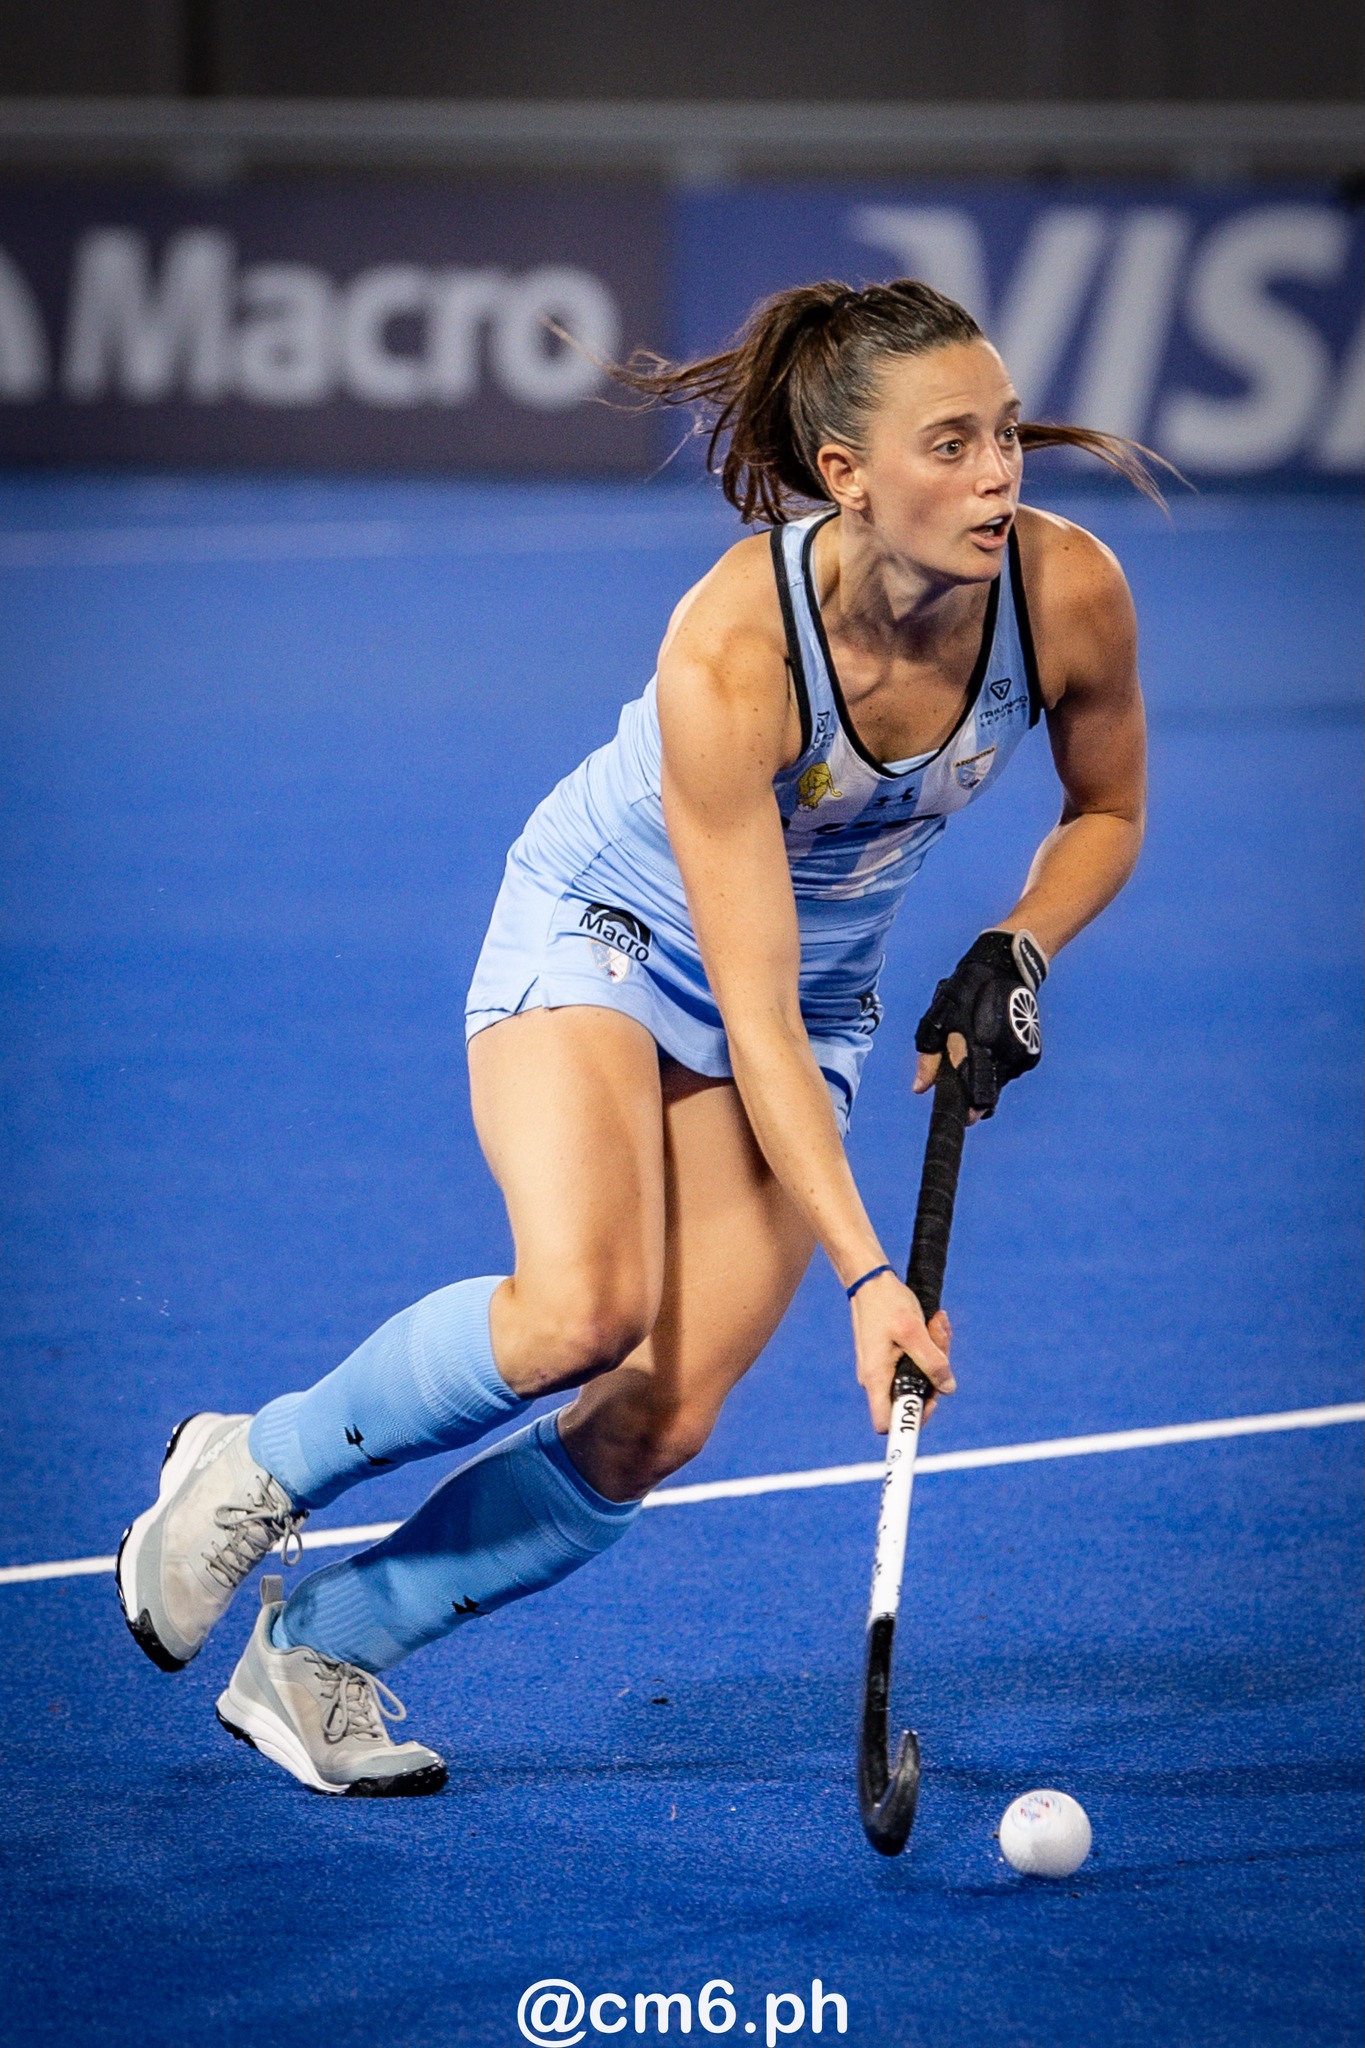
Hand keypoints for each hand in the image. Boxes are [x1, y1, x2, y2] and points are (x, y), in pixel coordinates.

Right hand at [850, 1270, 954, 1433]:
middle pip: (912, 1398)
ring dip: (935, 1355)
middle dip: (934, 1376)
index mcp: (876, 1377)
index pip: (887, 1423)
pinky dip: (928, 1347)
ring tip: (937, 1324)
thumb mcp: (914, 1331)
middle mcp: (877, 1378)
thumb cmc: (886, 1302)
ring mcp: (884, 1368)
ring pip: (918, 1378)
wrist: (870, 1279)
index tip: (930, 1405)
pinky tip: (933, 1323)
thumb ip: (932, 1362)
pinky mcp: (890, 1357)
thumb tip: (948, 1388)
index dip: (909, 1424)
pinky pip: (916, 1363)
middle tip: (940, 1343)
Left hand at [914, 929, 1046, 1118]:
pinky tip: (992, 1043)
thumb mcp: (939, 1017)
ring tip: (977, 1048)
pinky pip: (1010, 1071)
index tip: (961, 1118)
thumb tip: (920, 1089)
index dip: (966, 1111)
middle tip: (963, 1080)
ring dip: (986, 1077)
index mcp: (979, 1050)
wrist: (1006, 966)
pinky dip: (999, 1066)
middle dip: (974, 1095)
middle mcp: (1004, 1057)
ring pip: (999, 1083)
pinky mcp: (1031, 1054)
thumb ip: (929, 1056)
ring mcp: (1021, 1056)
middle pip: (988, 1096)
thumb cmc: (965, 991)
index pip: (974, 1096)